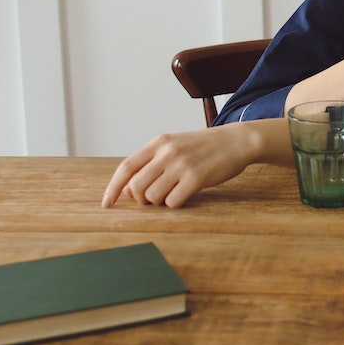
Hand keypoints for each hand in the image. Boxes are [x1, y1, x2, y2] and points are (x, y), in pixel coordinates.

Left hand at [101, 119, 288, 208]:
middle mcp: (167, 152)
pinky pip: (173, 202)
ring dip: (160, 201)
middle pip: (137, 186)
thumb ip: (151, 164)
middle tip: (154, 197)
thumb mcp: (175, 147)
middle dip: (142, 199)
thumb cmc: (204, 147)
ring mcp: (181, 165)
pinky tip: (186, 194)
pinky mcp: (196, 178)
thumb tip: (128, 190)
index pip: (126, 167)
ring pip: (153, 197)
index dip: (113, 187)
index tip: (106, 203)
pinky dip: (176, 203)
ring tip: (174, 192)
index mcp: (159, 142)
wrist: (237, 141)